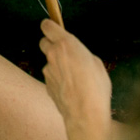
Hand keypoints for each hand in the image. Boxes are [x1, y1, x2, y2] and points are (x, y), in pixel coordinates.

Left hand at [39, 19, 114, 139]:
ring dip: (57, 65)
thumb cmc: (95, 87)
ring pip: (48, 62)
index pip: (48, 26)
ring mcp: (48, 70)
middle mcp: (53, 54)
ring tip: (73, 77)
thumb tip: (77, 56)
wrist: (85, 114)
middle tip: (64, 52)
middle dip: (51, 44)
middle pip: (43, 42)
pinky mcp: (46, 84)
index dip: (50, 26)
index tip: (53, 27)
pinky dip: (57, 79)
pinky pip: (51, 77)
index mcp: (66, 44)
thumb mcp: (96, 63)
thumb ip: (82, 54)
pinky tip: (70, 88)